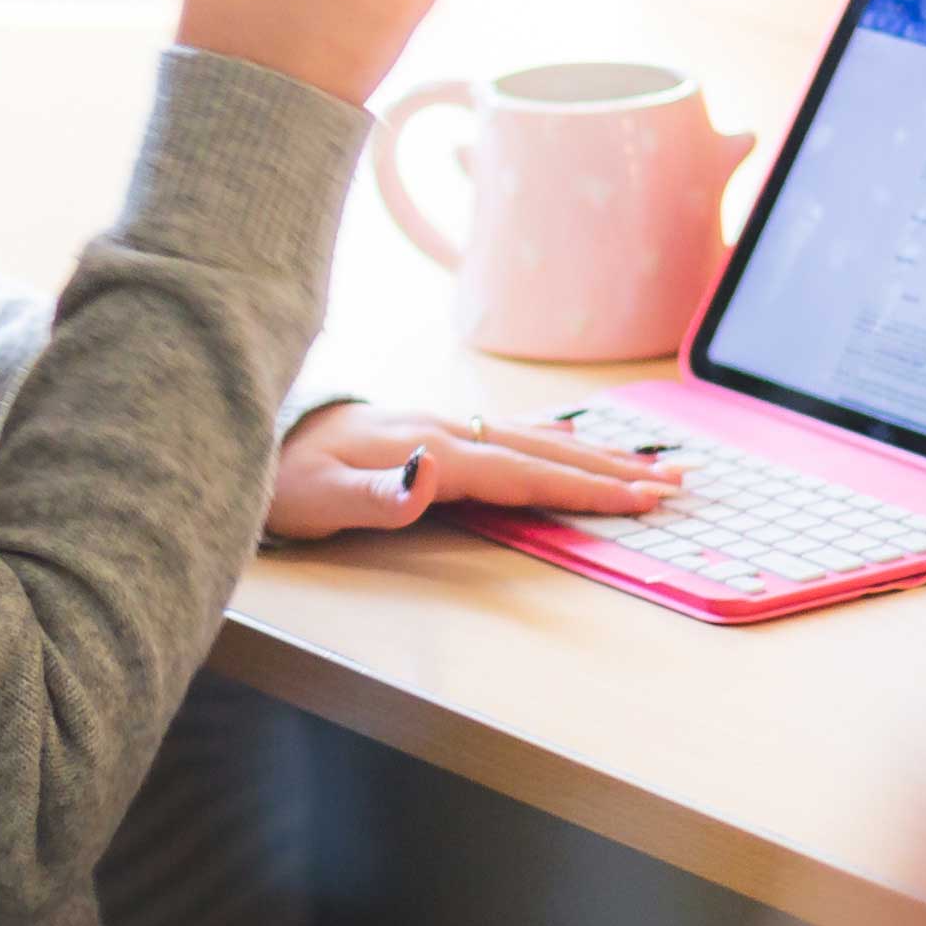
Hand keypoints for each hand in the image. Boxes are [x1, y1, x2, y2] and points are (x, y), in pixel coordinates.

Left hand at [266, 401, 675, 541]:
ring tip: (650, 464)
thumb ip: (379, 493)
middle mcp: (445, 430)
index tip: (641, 498)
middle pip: (544, 450)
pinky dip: (557, 442)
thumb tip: (436, 470)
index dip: (585, 487)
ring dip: (594, 452)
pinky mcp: (433, 431)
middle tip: (675, 483)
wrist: (250, 435)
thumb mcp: (316, 499)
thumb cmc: (280, 479)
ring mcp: (442, 425)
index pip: (523, 473)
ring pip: (534, 438)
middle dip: (612, 468)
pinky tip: (576, 445)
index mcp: (431, 450)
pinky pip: (512, 436)